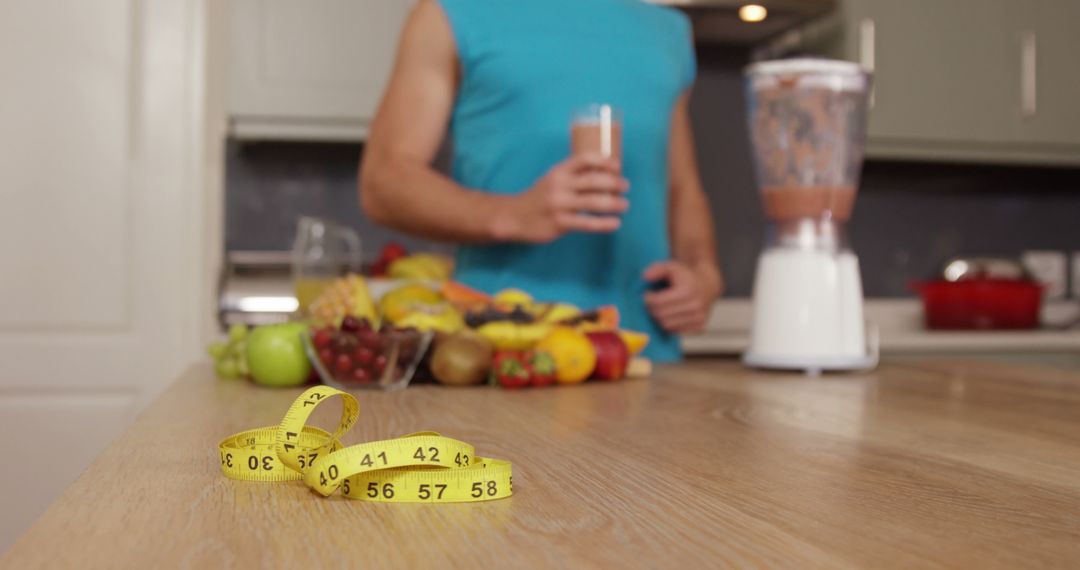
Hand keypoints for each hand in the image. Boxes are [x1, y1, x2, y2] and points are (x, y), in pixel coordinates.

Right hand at [493, 154, 628, 242]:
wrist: (515, 217)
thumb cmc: (540, 197)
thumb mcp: (554, 180)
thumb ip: (575, 176)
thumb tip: (605, 171)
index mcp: (559, 171)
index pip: (584, 159)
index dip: (603, 161)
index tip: (618, 166)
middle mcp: (559, 185)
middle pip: (592, 180)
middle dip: (613, 183)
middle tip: (625, 186)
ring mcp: (559, 205)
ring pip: (593, 202)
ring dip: (613, 203)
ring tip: (624, 205)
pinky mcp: (560, 223)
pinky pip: (587, 223)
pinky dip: (604, 224)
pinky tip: (615, 223)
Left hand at [643, 261, 715, 333]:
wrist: (706, 285)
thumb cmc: (685, 276)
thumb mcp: (671, 267)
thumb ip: (657, 269)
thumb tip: (645, 277)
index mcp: (687, 291)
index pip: (657, 302)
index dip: (648, 298)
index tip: (648, 294)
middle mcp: (695, 306)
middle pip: (660, 315)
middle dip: (651, 309)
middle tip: (651, 302)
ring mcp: (698, 318)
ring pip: (666, 325)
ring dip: (659, 318)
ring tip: (661, 307)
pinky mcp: (699, 327)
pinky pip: (675, 331)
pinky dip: (669, 324)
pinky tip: (670, 314)